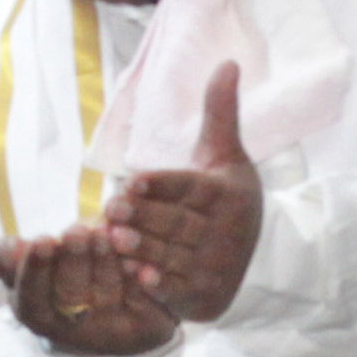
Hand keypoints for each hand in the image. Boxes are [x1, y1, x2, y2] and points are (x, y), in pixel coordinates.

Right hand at [0, 229, 179, 356]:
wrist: (124, 308)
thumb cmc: (66, 275)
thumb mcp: (33, 266)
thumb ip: (10, 258)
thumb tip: (10, 248)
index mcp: (39, 314)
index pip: (30, 300)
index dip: (34, 272)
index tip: (41, 241)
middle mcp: (73, 329)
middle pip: (69, 297)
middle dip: (71, 261)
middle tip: (76, 231)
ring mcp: (109, 331)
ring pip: (105, 295)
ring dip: (103, 262)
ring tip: (104, 233)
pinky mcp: (144, 328)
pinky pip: (143, 302)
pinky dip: (142, 279)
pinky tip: (139, 260)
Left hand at [98, 64, 261, 321]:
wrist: (247, 254)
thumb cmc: (225, 196)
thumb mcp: (224, 154)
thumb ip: (220, 111)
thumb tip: (227, 62)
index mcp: (233, 196)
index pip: (192, 189)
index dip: (161, 186)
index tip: (131, 182)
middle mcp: (232, 234)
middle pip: (178, 224)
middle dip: (142, 217)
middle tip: (109, 209)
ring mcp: (220, 267)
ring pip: (172, 255)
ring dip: (141, 249)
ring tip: (113, 239)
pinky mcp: (208, 295)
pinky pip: (176, 288)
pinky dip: (155, 283)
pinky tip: (134, 275)